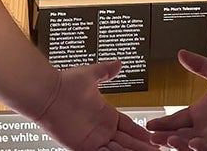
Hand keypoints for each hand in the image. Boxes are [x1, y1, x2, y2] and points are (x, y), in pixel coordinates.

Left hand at [34, 61, 159, 150]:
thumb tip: (118, 63)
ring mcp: (93, 139)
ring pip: (118, 150)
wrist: (47, 93)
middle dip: (142, 147)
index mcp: (106, 115)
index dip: (142, 134)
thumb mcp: (91, 75)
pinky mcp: (82, 147)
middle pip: (127, 142)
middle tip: (159, 150)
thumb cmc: (64, 83)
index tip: (154, 138)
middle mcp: (101, 129)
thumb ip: (106, 71)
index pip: (130, 127)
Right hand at [147, 50, 206, 150]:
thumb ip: (200, 65)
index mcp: (201, 113)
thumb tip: (183, 53)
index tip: (149, 124)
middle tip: (154, 137)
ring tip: (172, 140)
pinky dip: (204, 149)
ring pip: (194, 146)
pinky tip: (195, 144)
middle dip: (167, 138)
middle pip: (180, 136)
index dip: (163, 123)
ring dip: (182, 145)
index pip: (176, 121)